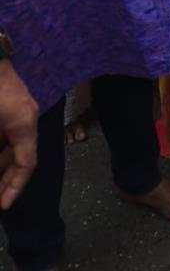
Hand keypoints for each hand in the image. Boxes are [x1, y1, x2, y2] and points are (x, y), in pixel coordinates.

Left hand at [0, 60, 37, 209]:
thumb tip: (4, 166)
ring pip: (13, 143)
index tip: (3, 206)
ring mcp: (17, 108)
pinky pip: (8, 131)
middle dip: (6, 177)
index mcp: (24, 123)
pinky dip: (0, 145)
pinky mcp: (9, 103)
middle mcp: (25, 117)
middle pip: (21, 155)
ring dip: (2, 161)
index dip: (15, 187)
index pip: (27, 163)